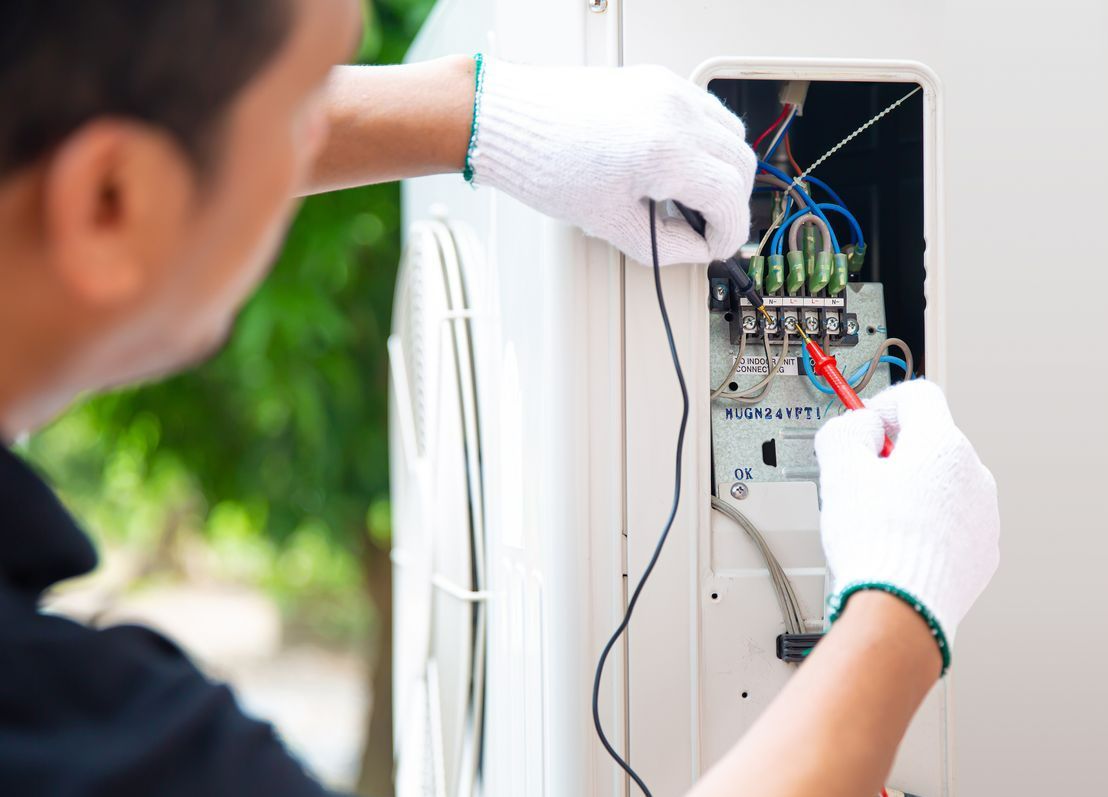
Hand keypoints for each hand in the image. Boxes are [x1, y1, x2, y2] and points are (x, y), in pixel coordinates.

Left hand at [470, 59, 755, 265]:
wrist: (511, 122)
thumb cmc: (545, 164)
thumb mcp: (609, 222)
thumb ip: (663, 244)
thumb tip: (694, 249)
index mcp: (664, 152)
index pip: (729, 197)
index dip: (729, 232)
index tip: (715, 247)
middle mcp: (674, 114)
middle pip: (741, 164)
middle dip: (730, 204)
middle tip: (709, 230)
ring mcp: (669, 92)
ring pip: (731, 135)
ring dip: (724, 171)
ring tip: (693, 199)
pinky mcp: (657, 81)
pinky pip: (706, 112)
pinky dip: (707, 143)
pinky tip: (681, 167)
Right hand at [814, 380, 999, 669]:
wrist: (900, 608)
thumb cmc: (874, 543)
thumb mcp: (839, 471)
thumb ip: (844, 431)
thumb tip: (857, 426)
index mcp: (942, 445)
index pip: (917, 397)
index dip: (883, 405)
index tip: (864, 427)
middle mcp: (973, 474)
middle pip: (930, 441)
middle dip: (894, 453)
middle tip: (860, 479)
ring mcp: (984, 514)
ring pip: (943, 483)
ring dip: (913, 490)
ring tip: (878, 519)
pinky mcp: (983, 550)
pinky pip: (953, 521)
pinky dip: (928, 524)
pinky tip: (898, 543)